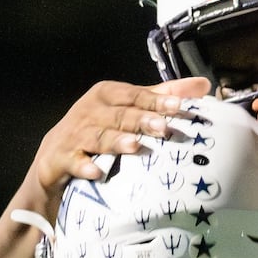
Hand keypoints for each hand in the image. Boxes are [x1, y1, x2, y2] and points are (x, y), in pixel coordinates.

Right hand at [31, 77, 209, 190]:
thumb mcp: (127, 109)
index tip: (179, 107)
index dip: (156, 101)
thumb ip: (162, 97)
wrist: (54, 156)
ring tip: (134, 146)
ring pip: (98, 137)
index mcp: (108, 94)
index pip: (136, 95)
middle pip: (119, 115)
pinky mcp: (62, 157)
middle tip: (163, 128)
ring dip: (115, 141)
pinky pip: (74, 161)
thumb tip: (203, 85)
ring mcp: (75, 134)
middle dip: (140, 120)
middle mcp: (90, 110)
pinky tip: (96, 172)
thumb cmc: (98, 129)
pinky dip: (84, 166)